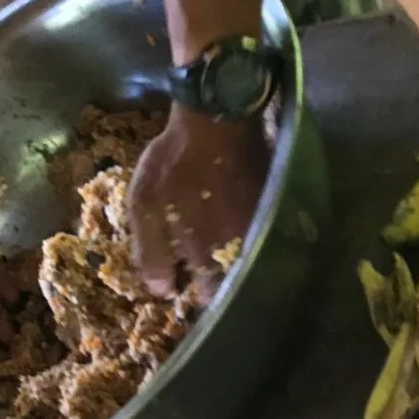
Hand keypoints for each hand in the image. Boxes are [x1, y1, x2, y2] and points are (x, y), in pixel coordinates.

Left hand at [128, 106, 265, 297]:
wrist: (217, 118)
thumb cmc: (175, 162)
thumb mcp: (146, 203)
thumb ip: (151, 251)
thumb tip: (162, 292)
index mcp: (210, 252)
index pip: (211, 297)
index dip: (200, 300)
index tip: (191, 293)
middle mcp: (241, 249)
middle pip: (236, 282)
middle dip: (222, 284)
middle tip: (205, 275)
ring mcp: (261, 230)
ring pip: (251, 261)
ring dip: (237, 262)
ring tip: (220, 253)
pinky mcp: (272, 211)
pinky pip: (262, 237)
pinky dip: (250, 239)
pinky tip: (236, 229)